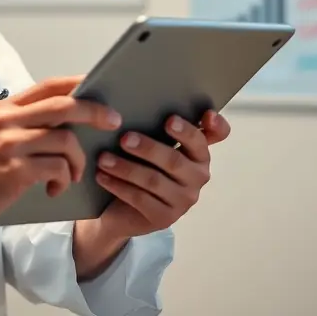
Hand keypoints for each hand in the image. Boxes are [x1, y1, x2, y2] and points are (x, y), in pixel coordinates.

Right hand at [0, 76, 121, 238]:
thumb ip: (26, 121)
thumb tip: (69, 117)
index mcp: (6, 108)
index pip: (50, 86)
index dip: (80, 84)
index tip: (102, 88)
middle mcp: (8, 121)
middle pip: (64, 106)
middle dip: (95, 112)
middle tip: (113, 122)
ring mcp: (10, 144)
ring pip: (65, 141)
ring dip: (78, 161)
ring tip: (72, 174)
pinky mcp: (14, 170)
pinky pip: (57, 168)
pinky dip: (64, 179)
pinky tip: (55, 188)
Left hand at [89, 109, 230, 240]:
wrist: (123, 207)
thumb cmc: (140, 163)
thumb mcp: (152, 143)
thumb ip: (157, 123)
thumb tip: (140, 98)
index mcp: (200, 151)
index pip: (214, 136)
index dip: (206, 126)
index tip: (172, 119)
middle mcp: (198, 176)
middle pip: (175, 160)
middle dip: (148, 148)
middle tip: (124, 138)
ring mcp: (184, 200)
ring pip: (154, 181)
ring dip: (126, 168)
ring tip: (103, 159)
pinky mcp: (165, 218)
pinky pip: (140, 199)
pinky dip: (119, 186)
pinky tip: (102, 176)